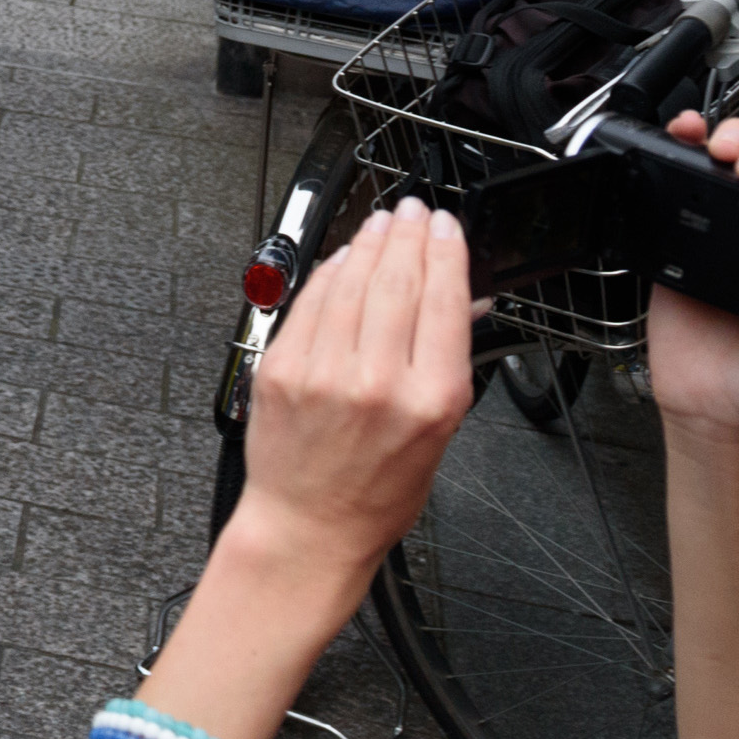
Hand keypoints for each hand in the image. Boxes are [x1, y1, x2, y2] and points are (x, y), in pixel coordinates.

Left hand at [228, 203, 477, 576]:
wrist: (309, 528)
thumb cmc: (376, 494)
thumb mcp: (440, 433)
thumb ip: (445, 361)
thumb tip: (457, 300)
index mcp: (429, 399)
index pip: (444, 300)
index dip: (447, 251)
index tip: (447, 227)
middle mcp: (376, 382)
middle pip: (397, 280)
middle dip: (408, 234)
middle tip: (414, 210)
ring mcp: (322, 372)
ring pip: (350, 282)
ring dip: (368, 242)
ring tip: (382, 223)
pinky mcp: (280, 368)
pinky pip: (309, 303)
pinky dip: (329, 273)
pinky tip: (341, 259)